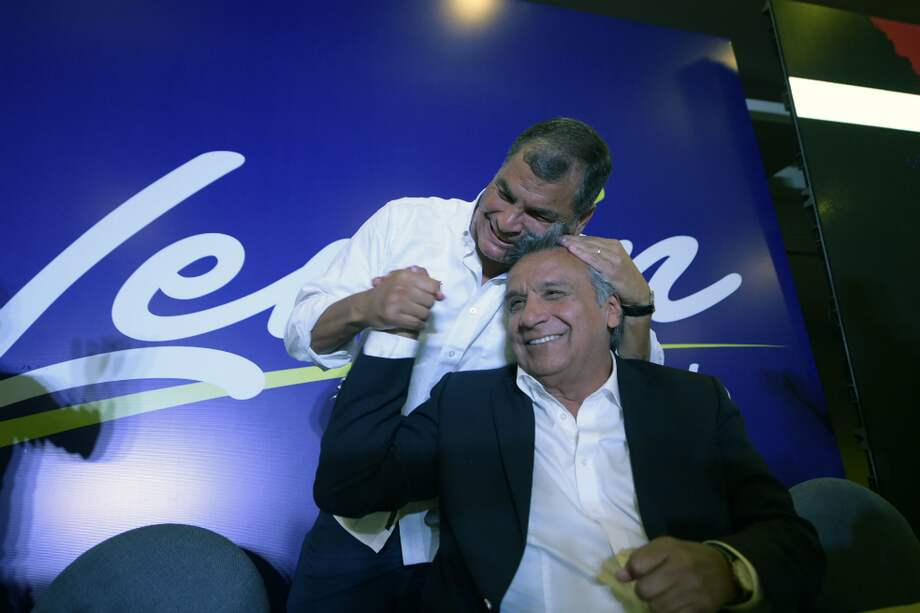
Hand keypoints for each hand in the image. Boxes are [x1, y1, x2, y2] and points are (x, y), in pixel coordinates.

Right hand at [364, 266, 443, 338]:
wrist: (366, 306)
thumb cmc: (387, 291)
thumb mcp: (401, 278)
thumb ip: (422, 278)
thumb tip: (441, 293)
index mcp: (405, 275)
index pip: (433, 285)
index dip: (435, 293)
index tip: (432, 297)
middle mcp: (401, 288)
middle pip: (430, 301)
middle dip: (427, 306)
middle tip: (419, 306)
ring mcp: (396, 303)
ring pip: (425, 313)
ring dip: (423, 316)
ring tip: (415, 314)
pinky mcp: (393, 317)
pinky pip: (416, 323)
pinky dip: (418, 325)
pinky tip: (414, 322)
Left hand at [558, 235, 650, 307]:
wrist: (638, 293)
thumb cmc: (622, 280)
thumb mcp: (612, 263)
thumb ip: (599, 257)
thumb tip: (578, 253)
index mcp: (614, 244)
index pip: (591, 239)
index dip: (576, 237)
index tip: (562, 236)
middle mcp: (615, 248)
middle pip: (589, 241)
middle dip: (573, 239)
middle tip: (558, 237)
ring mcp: (614, 258)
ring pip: (591, 248)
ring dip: (575, 244)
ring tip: (562, 241)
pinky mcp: (613, 269)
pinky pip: (594, 260)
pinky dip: (582, 253)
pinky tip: (572, 249)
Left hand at [615, 537, 736, 612]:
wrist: (723, 570)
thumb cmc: (687, 557)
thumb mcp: (664, 547)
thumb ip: (639, 558)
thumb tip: (619, 577)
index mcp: (670, 549)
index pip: (637, 564)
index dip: (634, 571)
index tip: (640, 572)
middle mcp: (681, 568)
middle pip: (644, 590)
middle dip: (644, 591)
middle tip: (654, 588)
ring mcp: (691, 590)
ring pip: (655, 607)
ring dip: (655, 604)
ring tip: (665, 596)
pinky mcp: (699, 608)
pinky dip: (669, 612)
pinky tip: (674, 604)